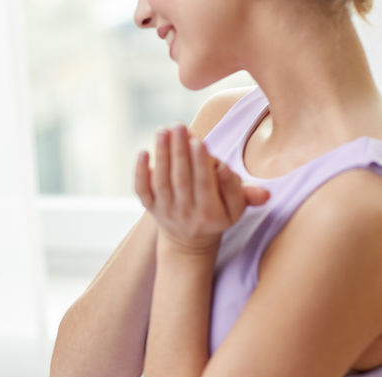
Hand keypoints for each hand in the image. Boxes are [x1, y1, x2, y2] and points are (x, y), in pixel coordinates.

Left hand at [134, 125, 268, 252]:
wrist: (190, 241)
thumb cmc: (218, 214)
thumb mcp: (236, 208)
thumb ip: (243, 191)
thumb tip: (228, 170)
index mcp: (210, 213)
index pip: (204, 185)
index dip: (200, 164)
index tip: (198, 141)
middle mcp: (185, 213)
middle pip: (181, 180)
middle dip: (179, 152)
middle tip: (179, 126)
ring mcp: (165, 211)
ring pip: (161, 182)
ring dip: (162, 155)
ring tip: (164, 131)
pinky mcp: (150, 208)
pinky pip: (142, 191)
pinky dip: (140, 172)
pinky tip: (142, 151)